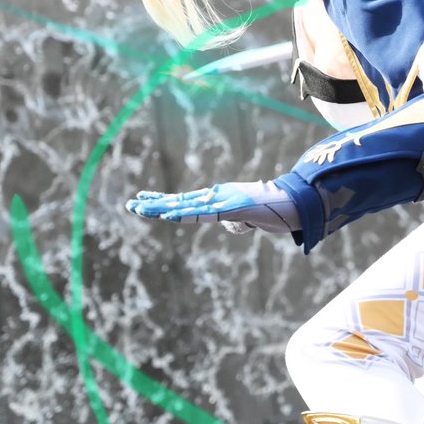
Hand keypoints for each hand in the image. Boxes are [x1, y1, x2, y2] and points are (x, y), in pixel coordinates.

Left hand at [125, 181, 299, 234]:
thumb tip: (230, 226)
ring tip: (141, 209)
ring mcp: (224, 201)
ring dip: (163, 209)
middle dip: (155, 204)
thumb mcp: (250, 220)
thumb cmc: (273, 211)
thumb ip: (236, 222)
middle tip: (130, 205)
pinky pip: (204, 213)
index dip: (163, 201)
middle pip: (180, 201)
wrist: (294, 205)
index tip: (142, 200)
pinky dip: (186, 214)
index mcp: (219, 200)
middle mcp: (218, 197)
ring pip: (187, 206)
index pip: (185, 201)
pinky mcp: (231, 208)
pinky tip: (170, 216)